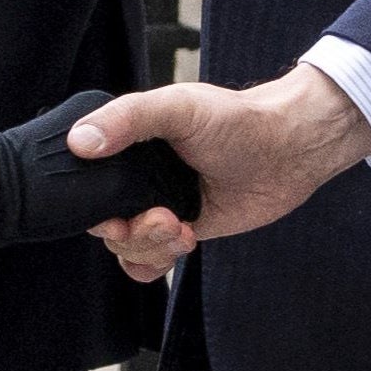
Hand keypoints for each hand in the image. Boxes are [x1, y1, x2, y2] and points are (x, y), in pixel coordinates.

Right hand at [74, 64, 370, 282]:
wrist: (290, 150)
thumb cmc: (238, 119)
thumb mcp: (177, 108)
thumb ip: (127, 120)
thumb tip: (79, 142)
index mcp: (129, 144)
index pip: (87, 183)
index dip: (91, 206)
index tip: (113, 215)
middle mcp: (140, 177)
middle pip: (105, 223)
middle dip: (131, 232)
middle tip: (164, 218)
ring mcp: (161, 204)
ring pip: (128, 247)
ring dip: (150, 247)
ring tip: (183, 230)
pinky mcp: (184, 228)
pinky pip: (152, 260)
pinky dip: (157, 263)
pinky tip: (182, 245)